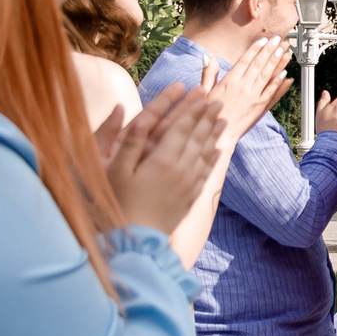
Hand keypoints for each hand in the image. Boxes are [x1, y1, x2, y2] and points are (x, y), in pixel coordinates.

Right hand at [106, 84, 226, 234]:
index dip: (191, 110)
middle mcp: (180, 169)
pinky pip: (206, 172)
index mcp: (161, 160)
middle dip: (207, 118)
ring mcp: (188, 184)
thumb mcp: (115, 170)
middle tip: (218, 102)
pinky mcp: (190, 197)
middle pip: (197, 137)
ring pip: (205, 153)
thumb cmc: (118, 203)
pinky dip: (213, 158)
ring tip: (222, 120)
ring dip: (214, 135)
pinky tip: (217, 150)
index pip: (180, 128)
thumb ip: (126, 141)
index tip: (202, 96)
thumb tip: (126, 110)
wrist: (136, 239)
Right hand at [205, 35, 291, 143]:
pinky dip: (280, 84)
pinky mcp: (261, 108)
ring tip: (285, 51)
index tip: (263, 40)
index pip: (245, 60)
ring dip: (278, 63)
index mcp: (229, 81)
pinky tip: (287, 75)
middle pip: (259, 65)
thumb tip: (207, 57)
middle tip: (278, 40)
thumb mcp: (204, 92)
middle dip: (270, 51)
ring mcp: (254, 98)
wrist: (218, 136)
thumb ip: (208, 73)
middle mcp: (243, 87)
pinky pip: (273, 93)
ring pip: (268, 76)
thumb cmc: (208, 115)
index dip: (255, 49)